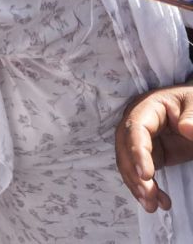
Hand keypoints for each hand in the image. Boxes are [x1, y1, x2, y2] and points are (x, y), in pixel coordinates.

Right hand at [115, 84, 192, 211]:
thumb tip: (186, 128)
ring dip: (137, 186)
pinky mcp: (149, 153)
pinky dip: (146, 188)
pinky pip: (139, 172)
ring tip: (153, 206)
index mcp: (148, 107)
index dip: (137, 151)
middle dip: (132, 174)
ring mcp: (141, 139)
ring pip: (128, 163)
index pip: (135, 129)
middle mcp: (137, 123)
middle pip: (125, 148)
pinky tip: (160, 202)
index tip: (146, 174)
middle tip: (148, 196)